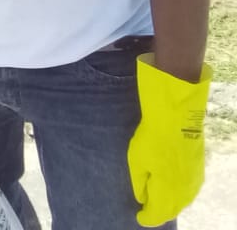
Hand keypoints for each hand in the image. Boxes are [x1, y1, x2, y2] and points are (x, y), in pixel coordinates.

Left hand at [128, 55, 210, 226]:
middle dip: (159, 213)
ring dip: (170, 205)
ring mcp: (195, 181)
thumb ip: (139, 184)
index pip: (158, 214)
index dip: (147, 218)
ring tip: (158, 202)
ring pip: (182, 202)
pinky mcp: (200, 170)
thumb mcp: (136, 162)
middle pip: (172, 210)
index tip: (139, 217)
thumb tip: (142, 198)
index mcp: (167, 192)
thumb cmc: (151, 139)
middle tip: (148, 212)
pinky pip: (189, 191)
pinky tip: (172, 190)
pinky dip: (179, 195)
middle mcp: (185, 192)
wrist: (176, 118)